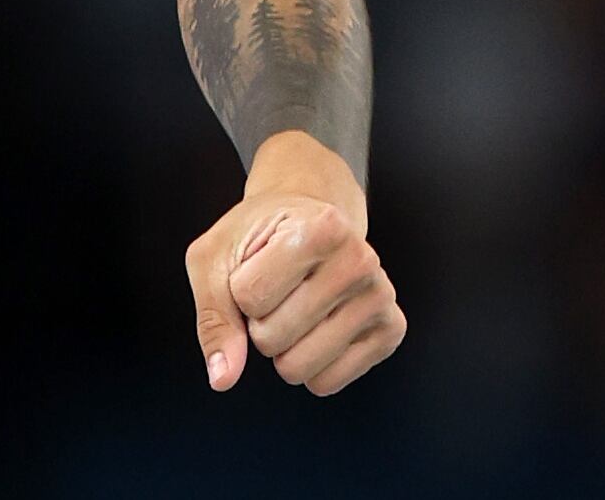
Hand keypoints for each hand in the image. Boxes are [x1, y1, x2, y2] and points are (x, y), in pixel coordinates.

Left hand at [184, 136, 403, 396]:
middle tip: (276, 291)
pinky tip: (317, 327)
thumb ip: (213, 317)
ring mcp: (381, 298)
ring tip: (295, 308)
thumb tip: (222, 377)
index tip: (256, 266)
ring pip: (299, 367)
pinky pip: (327, 383)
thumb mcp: (215, 257)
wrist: (309, 222)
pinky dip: (308, 366)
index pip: (248, 297)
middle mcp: (361, 261)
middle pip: (272, 338)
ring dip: (282, 348)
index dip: (238, 290)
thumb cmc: (259, 238)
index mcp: (322, 228)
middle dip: (258, 323)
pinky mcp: (391, 332)